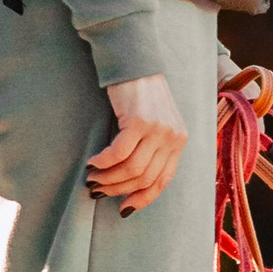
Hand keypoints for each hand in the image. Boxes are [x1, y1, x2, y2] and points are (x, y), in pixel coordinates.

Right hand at [87, 74, 186, 215]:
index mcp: (180, 140)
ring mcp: (158, 129)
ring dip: (108, 178)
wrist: (135, 62)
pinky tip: (93, 162)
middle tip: (98, 190)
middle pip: (144, 178)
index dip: (143, 199)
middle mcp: (173, 137)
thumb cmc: (141, 94)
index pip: (163, 181)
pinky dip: (103, 162)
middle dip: (119, 189)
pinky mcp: (139, 121)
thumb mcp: (155, 122)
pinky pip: (118, 153)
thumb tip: (131, 182)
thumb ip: (151, 148)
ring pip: (131, 169)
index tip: (123, 209)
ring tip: (92, 178)